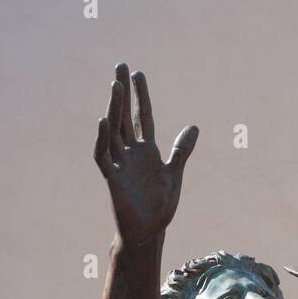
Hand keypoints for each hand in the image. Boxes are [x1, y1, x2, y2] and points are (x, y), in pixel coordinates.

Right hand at [93, 64, 198, 246]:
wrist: (149, 232)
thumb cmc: (159, 207)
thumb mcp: (174, 175)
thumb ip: (181, 151)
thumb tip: (194, 126)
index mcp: (147, 151)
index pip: (144, 117)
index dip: (142, 96)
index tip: (138, 73)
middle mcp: (131, 153)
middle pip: (125, 116)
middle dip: (123, 93)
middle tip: (120, 66)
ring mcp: (120, 164)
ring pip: (113, 131)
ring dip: (113, 109)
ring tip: (115, 86)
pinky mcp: (112, 179)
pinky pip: (104, 156)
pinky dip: (103, 140)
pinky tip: (104, 122)